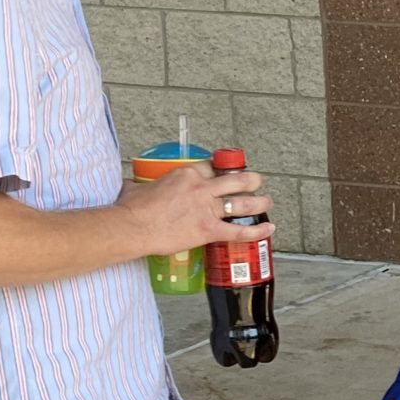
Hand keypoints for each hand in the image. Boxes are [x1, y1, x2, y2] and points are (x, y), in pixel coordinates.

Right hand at [119, 162, 271, 260]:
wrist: (130, 227)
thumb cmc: (130, 208)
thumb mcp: (138, 186)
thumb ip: (143, 185)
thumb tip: (132, 187)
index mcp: (185, 173)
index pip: (212, 167)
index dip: (221, 171)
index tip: (225, 175)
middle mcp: (201, 188)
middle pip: (236, 180)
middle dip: (251, 180)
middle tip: (256, 182)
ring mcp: (207, 209)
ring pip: (243, 203)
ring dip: (259, 202)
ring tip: (267, 202)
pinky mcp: (208, 230)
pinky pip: (239, 231)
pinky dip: (257, 231)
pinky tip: (269, 229)